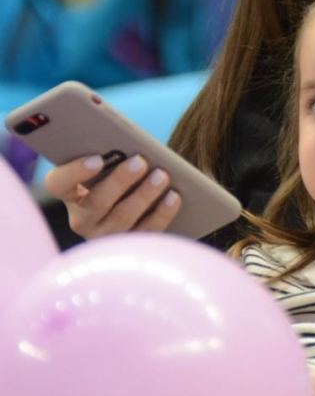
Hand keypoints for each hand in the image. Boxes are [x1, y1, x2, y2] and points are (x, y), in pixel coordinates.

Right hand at [44, 155, 180, 238]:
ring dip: (144, 195)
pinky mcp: (129, 248)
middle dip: (120, 181)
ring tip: (162, 175)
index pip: (58, 183)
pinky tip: (174, 197)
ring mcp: (104, 237)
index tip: (98, 159)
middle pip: (96, 203)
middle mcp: (81, 219)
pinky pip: (145, 232)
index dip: (75, 172)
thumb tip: (131, 147)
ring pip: (122, 219)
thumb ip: (112, 156)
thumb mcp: (110, 164)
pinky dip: (162, 213)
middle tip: (141, 161)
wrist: (137, 201)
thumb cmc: (120, 173)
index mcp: (70, 193)